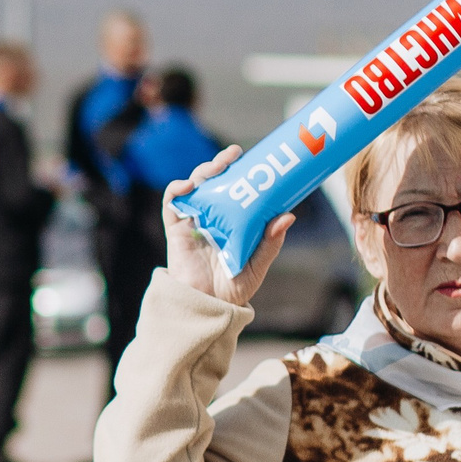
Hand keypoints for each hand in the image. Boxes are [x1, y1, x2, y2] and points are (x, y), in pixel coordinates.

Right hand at [162, 147, 293, 308]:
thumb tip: (288, 215)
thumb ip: (270, 241)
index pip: (232, 187)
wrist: (209, 306)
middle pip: (212, 181)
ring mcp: (192, 221)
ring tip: (215, 166)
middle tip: (233, 154)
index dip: (238, 169)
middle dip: (220, 163)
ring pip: (193, 186)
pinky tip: (188, 185)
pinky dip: (177, 189)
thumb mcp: (258, 262)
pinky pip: (172, 204)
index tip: (249, 156)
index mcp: (230, 220)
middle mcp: (210, 216)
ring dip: (202, 171)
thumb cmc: (234, 287)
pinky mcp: (175, 229)